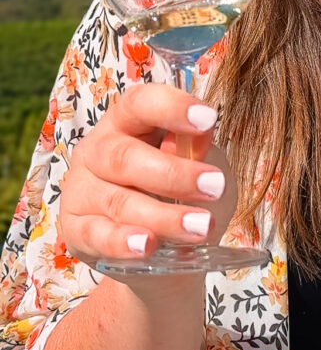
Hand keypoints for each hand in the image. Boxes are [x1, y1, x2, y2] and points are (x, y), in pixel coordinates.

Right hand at [61, 83, 236, 271]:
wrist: (155, 243)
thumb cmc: (175, 190)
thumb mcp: (193, 163)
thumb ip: (194, 149)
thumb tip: (200, 134)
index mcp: (125, 122)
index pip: (140, 104)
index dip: (172, 107)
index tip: (209, 119)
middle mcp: (96, 150)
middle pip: (126, 157)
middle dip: (175, 174)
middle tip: (215, 186)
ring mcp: (81, 190)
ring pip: (119, 202)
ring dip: (164, 216)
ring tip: (200, 226)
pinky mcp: (75, 229)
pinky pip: (96, 235)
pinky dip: (123, 242)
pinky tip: (148, 245)